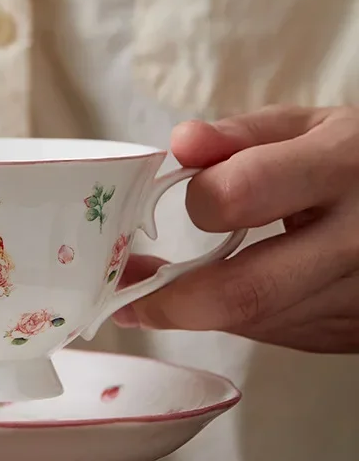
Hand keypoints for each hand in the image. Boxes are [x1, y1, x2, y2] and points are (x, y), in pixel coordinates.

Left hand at [114, 106, 358, 352]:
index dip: (198, 202)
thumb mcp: (314, 128)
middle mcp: (356, 240)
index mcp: (343, 168)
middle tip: (124, 300)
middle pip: (244, 292)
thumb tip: (180, 143)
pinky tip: (231, 291)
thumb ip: (243, 134)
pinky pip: (279, 332)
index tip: (176, 201)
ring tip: (163, 291)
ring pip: (255, 322)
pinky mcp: (353, 332)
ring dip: (198, 311)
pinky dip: (241, 316)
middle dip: (170, 303)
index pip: (240, 195)